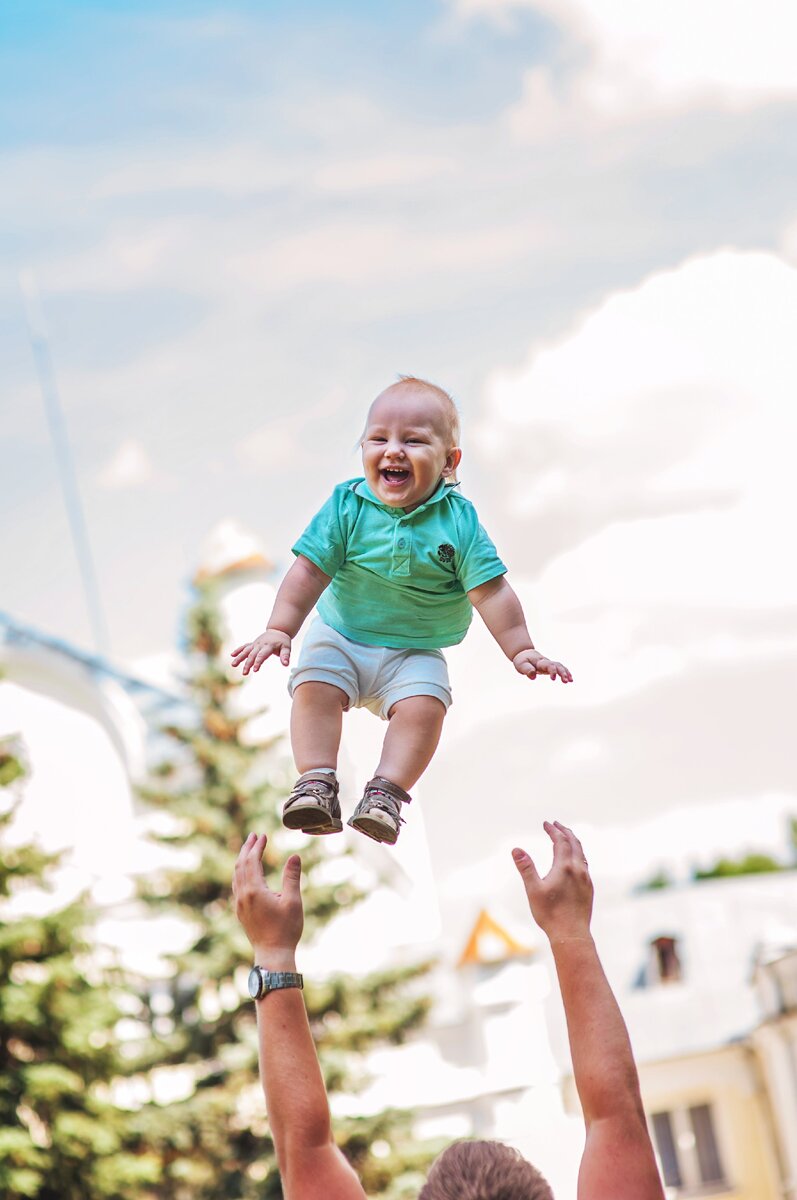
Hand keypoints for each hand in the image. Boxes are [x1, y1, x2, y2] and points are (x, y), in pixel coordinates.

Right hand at [230, 629, 291, 673]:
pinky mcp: (253, 644)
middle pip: (252, 655)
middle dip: (248, 664)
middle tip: (244, 673)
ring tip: (233, 665)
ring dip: (239, 657)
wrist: (278, 630)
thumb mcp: (286, 648)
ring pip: (246, 651)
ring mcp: (255, 644)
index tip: (254, 670)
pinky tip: (232, 655)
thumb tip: (286, 664)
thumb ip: (285, 656)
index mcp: (268, 646)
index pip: (262, 655)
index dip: (258, 662)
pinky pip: (244, 646)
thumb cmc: (283, 641)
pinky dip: (238, 650)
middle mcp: (260, 645)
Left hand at [233, 834, 303, 962]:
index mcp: (254, 891)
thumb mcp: (293, 901)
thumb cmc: (286, 929)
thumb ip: (292, 877)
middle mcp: (243, 896)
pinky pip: (236, 886)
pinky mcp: (240, 912)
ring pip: (236, 876)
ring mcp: (239, 905)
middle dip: (246, 849)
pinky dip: (240, 873)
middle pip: (240, 865)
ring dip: (241, 860)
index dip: (257, 847)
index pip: (252, 861)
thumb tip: (294, 856)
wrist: (273, 955)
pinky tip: (246, 874)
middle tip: (253, 836)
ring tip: (248, 850)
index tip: (263, 835)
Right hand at [512, 821, 592, 941]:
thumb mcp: (533, 890)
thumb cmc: (550, 914)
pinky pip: (585, 865)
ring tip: (566, 838)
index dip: (553, 830)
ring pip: (582, 854)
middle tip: (556, 825)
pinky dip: (578, 855)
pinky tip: (574, 862)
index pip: (560, 841)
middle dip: (565, 832)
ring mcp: (586, 879)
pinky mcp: (589, 889)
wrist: (571, 934)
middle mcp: (578, 870)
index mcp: (564, 867)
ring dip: (573, 842)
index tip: (546, 823)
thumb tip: (516, 849)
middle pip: (574, 843)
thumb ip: (526, 868)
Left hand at [513, 649, 572, 682]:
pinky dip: (566, 673)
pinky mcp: (551, 667)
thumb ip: (527, 670)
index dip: (552, 671)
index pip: (549, 665)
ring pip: (560, 666)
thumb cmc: (522, 661)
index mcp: (540, 662)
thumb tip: (533, 676)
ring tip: (570, 681)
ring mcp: (549, 664)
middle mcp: (546, 662)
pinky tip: (570, 680)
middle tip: (566, 681)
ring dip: (566, 673)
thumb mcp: (521, 665)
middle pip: (557, 665)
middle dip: (562, 673)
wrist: (524, 654)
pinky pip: (560, 668)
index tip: (553, 679)